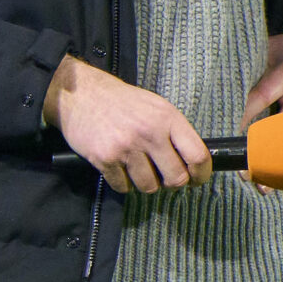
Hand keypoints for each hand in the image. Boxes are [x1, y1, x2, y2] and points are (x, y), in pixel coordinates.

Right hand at [44, 55, 211, 193]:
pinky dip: (122, 182)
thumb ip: (173, 131)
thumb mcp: (155, 106)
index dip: (201, 174)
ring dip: (145, 183)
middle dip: (172, 183)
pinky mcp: (105, 158)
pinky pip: (123, 187)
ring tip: (137, 169)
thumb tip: (190, 162)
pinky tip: (118, 167)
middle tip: (164, 178)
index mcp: (167, 117)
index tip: (196, 179)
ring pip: (149, 187)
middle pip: (176, 178)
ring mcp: (126, 147)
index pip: (197, 155)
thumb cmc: (121, 102)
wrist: (81, 94)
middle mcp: (149, 132)